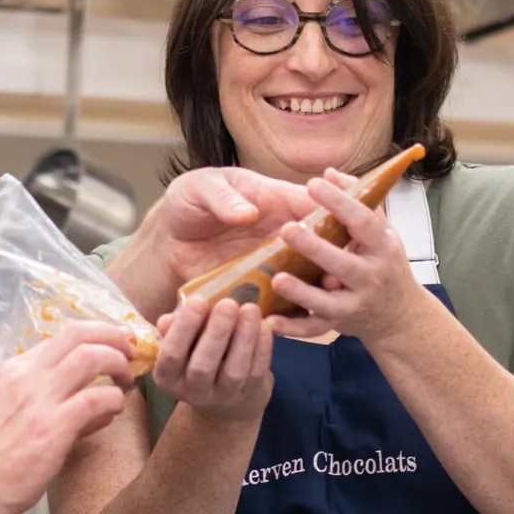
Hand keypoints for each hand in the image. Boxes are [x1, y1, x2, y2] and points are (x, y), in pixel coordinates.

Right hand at [0, 322, 134, 513]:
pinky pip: (96, 398)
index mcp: (16, 369)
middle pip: (79, 334)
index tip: (114, 345)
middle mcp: (27, 375)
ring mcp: (39, 399)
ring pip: (91, 357)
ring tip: (126, 382)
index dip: (96, 335)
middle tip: (130, 354)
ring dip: (118, 364)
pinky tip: (114, 410)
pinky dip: (114, 399)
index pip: (63, 336)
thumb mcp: (12, 410)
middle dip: (113, 337)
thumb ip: (50, 399)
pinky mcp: (53, 426)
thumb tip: (96, 399)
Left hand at [108, 167, 315, 315]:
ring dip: (316, 293)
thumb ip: (223, 198)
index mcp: (278, 201)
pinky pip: (281, 307)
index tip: (345, 233)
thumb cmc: (189, 201)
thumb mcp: (200, 188)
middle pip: (322, 248)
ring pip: (309, 281)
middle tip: (334, 277)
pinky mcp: (259, 291)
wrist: (167, 239)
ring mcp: (275, 265)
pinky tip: (282, 325)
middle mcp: (284, 236)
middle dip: (333, 262)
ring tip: (318, 302)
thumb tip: (248, 214)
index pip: (316, 206)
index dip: (334, 217)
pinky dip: (286, 318)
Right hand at [151, 296, 273, 422]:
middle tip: (228, 304)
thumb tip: (168, 319)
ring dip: (244, 337)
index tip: (198, 300)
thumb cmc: (198, 357)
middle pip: (202, 366)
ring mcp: (223, 396)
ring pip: (234, 371)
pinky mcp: (249, 395)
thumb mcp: (181, 345)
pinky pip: (256, 372)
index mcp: (169, 376)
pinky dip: (262, 348)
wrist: (226, 399)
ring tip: (250, 309)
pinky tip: (264, 325)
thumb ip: (174, 329)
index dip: (183, 328)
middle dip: (217, 332)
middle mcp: (193, 391)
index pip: (171, 355)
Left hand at [269, 171, 432, 341]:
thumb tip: (330, 173)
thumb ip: (358, 200)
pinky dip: (292, 328)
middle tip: (287, 229)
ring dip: (301, 292)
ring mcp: (354, 304)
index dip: (340, 202)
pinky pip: (313, 329)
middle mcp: (370, 277)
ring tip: (277, 278)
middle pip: (342, 264)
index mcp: (381, 247)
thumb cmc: (386, 264)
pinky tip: (271, 321)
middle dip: (316, 248)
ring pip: (326, 302)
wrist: (400, 317)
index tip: (315, 184)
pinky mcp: (338, 324)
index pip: (362, 221)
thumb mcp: (381, 231)